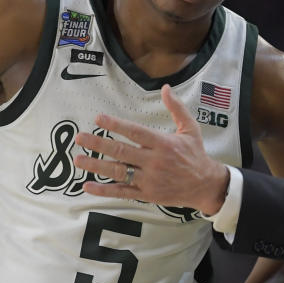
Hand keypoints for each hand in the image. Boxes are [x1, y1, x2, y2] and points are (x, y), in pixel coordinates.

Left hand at [74, 84, 228, 214]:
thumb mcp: (190, 129)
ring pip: (118, 172)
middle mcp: (154, 162)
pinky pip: (122, 192)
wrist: (205, 186)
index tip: (99, 119)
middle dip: (99, 144)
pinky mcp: (146, 195)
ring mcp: (149, 180)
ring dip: (96, 166)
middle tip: (80, 138)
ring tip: (78, 159)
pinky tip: (87, 185)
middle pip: (121, 151)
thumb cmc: (195, 155)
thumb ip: (177, 108)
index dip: (116, 125)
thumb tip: (166, 87)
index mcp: (163, 144)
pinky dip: (104, 190)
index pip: (135, 132)